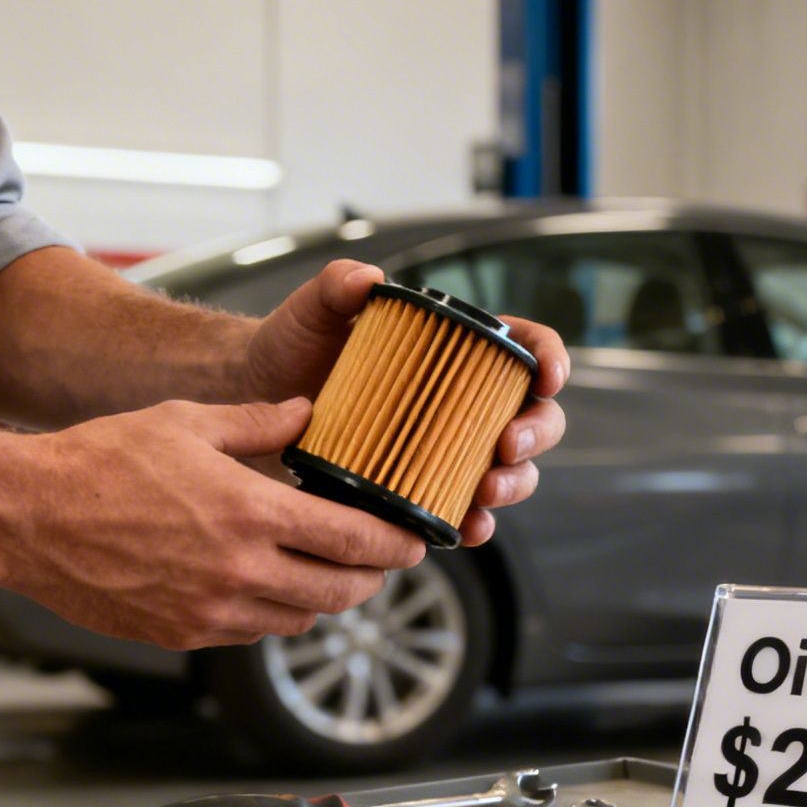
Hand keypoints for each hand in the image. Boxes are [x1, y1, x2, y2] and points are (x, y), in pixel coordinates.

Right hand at [8, 397, 424, 649]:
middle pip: (342, 591)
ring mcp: (211, 611)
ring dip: (322, 596)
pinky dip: (271, 612)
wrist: (24, 518)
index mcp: (251, 511)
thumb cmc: (99, 460)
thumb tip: (308, 412)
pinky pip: (253, 633)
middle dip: (371, 577)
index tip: (415, 542)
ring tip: (322, 567)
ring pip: (301, 617)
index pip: (355, 540)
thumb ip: (258, 420)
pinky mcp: (183, 635)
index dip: (397, 545)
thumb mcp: (186, 421)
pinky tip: (264, 583)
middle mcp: (240, 571)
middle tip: (379, 560)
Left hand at [242, 261, 572, 547]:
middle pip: (536, 418)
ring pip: (513, 471)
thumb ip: (337, 285)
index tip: (546, 378)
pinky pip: (467, 514)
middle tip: (507, 446)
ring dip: (512, 484)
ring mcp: (451, 451)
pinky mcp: (426, 491)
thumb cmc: (293, 348)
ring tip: (484, 490)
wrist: (256, 400)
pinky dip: (475, 525)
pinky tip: (464, 528)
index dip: (550, 360)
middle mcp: (465, 403)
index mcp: (458, 352)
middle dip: (536, 434)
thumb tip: (368, 279)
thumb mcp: (313, 310)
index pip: (525, 349)